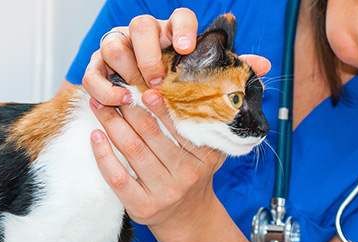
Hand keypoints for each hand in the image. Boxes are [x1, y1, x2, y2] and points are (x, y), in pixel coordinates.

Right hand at [83, 9, 271, 105]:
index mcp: (174, 34)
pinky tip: (119, 101)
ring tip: (138, 91)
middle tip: (159, 80)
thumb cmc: (180, 91)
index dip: (184, 28)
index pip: (181, 17)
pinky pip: (93, 72)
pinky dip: (104, 87)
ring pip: (112, 43)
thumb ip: (228, 70)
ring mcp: (118, 50)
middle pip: (141, 24)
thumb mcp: (203, 81)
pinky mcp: (97, 68)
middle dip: (149, 53)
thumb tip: (264, 64)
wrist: (147, 109)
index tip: (187, 48)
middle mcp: (144, 36)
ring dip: (125, 68)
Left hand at [88, 90, 223, 230]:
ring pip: (132, 150)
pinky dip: (104, 155)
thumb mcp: (205, 151)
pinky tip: (95, 136)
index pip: (177, 124)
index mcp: (204, 155)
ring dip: (112, 124)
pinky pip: (118, 177)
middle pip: (150, 133)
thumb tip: (174, 89)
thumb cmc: (191, 174)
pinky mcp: (143, 206)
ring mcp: (164, 192)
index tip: (141, 87)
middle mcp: (186, 174)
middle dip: (128, 108)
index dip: (158, 104)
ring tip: (98, 106)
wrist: (189, 218)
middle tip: (112, 90)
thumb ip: (197, 125)